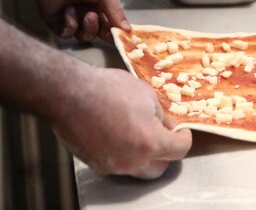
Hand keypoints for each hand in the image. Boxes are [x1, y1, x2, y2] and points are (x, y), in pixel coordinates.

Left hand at [34, 0, 129, 41]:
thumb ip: (116, 11)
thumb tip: (127, 28)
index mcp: (102, 3)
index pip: (112, 24)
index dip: (115, 31)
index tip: (120, 34)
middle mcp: (87, 11)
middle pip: (99, 33)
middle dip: (100, 29)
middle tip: (97, 17)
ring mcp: (72, 17)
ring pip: (84, 36)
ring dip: (87, 28)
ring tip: (85, 14)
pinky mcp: (56, 20)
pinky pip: (66, 33)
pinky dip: (70, 25)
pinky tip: (69, 11)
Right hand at [52, 67, 191, 178]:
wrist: (70, 93)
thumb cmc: (108, 89)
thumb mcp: (147, 95)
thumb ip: (160, 116)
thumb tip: (165, 125)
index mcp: (151, 142)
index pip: (180, 149)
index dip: (183, 136)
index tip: (180, 130)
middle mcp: (133, 160)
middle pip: (160, 167)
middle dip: (165, 152)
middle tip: (163, 135)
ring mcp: (113, 166)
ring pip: (138, 169)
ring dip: (144, 155)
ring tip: (139, 133)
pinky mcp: (97, 165)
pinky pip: (118, 165)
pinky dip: (124, 154)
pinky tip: (119, 135)